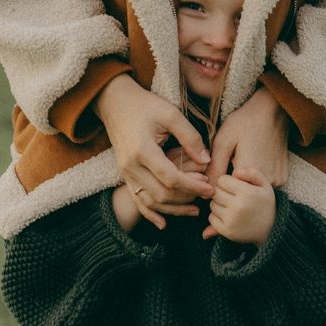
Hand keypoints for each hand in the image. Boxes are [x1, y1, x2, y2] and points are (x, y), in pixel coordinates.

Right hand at [93, 74, 213, 228]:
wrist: (115, 102)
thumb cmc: (145, 105)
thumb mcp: (170, 114)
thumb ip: (190, 138)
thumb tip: (206, 161)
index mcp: (143, 150)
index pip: (171, 178)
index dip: (193, 186)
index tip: (210, 188)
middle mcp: (131, 166)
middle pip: (161, 194)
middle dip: (187, 197)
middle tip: (207, 195)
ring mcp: (125, 173)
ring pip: (150, 201)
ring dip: (173, 209)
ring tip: (194, 210)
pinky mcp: (125, 175)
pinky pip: (137, 200)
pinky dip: (150, 214)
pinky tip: (164, 223)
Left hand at [202, 167, 275, 246]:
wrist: (271, 230)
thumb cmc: (264, 204)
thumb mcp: (264, 185)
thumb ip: (252, 173)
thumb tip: (234, 173)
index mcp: (247, 193)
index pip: (222, 180)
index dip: (227, 182)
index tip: (234, 186)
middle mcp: (238, 206)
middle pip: (215, 192)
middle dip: (221, 192)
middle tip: (232, 196)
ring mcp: (231, 220)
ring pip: (212, 204)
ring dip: (219, 204)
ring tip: (231, 206)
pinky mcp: (226, 231)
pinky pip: (211, 218)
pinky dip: (217, 216)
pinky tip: (228, 216)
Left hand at [206, 87, 289, 188]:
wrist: (272, 110)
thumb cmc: (243, 122)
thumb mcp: (223, 142)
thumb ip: (214, 167)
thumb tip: (205, 192)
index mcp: (248, 172)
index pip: (225, 190)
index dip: (219, 179)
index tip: (221, 161)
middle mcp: (265, 180)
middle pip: (239, 192)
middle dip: (232, 180)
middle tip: (233, 157)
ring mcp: (277, 180)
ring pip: (251, 190)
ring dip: (245, 180)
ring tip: (244, 157)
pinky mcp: (282, 178)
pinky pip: (263, 185)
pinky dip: (256, 178)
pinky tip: (256, 159)